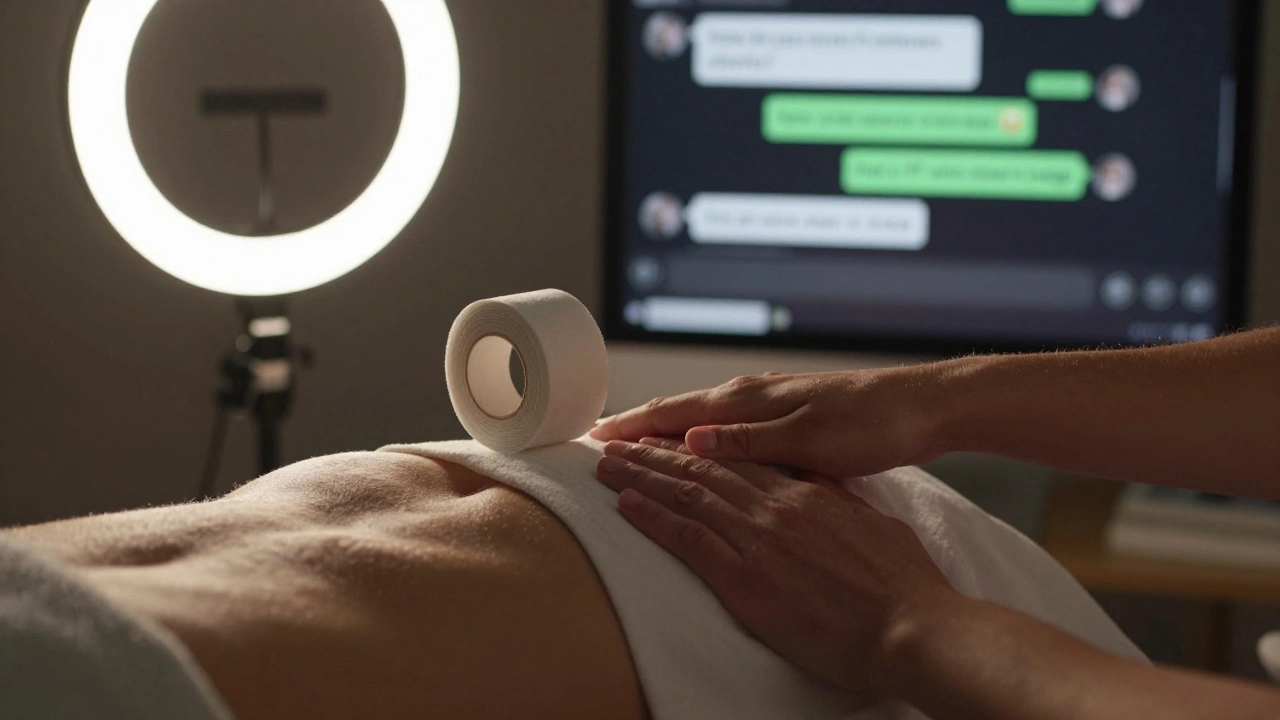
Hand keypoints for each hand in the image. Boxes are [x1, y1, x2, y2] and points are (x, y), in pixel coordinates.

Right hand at [591, 367, 954, 478]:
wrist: (921, 408)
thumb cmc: (870, 424)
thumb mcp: (809, 440)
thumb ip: (748, 442)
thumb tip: (688, 444)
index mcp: (748, 400)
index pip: (671, 414)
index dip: (630, 428)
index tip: (591, 439)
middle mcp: (751, 395)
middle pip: (677, 411)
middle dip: (635, 426)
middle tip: (596, 442)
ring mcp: (767, 402)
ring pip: (698, 417)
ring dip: (663, 430)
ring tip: (634, 444)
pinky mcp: (785, 413)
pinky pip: (722, 424)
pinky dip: (696, 435)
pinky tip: (697, 447)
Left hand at [594, 438, 957, 697]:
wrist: (913, 628)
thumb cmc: (904, 586)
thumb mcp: (873, 525)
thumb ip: (837, 502)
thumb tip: (817, 488)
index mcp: (806, 494)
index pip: (737, 460)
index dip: (696, 447)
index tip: (666, 439)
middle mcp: (776, 509)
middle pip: (702, 469)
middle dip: (655, 454)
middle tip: (620, 443)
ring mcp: (759, 541)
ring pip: (687, 495)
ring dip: (642, 477)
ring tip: (608, 467)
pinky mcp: (746, 580)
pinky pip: (687, 539)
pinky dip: (651, 517)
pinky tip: (626, 505)